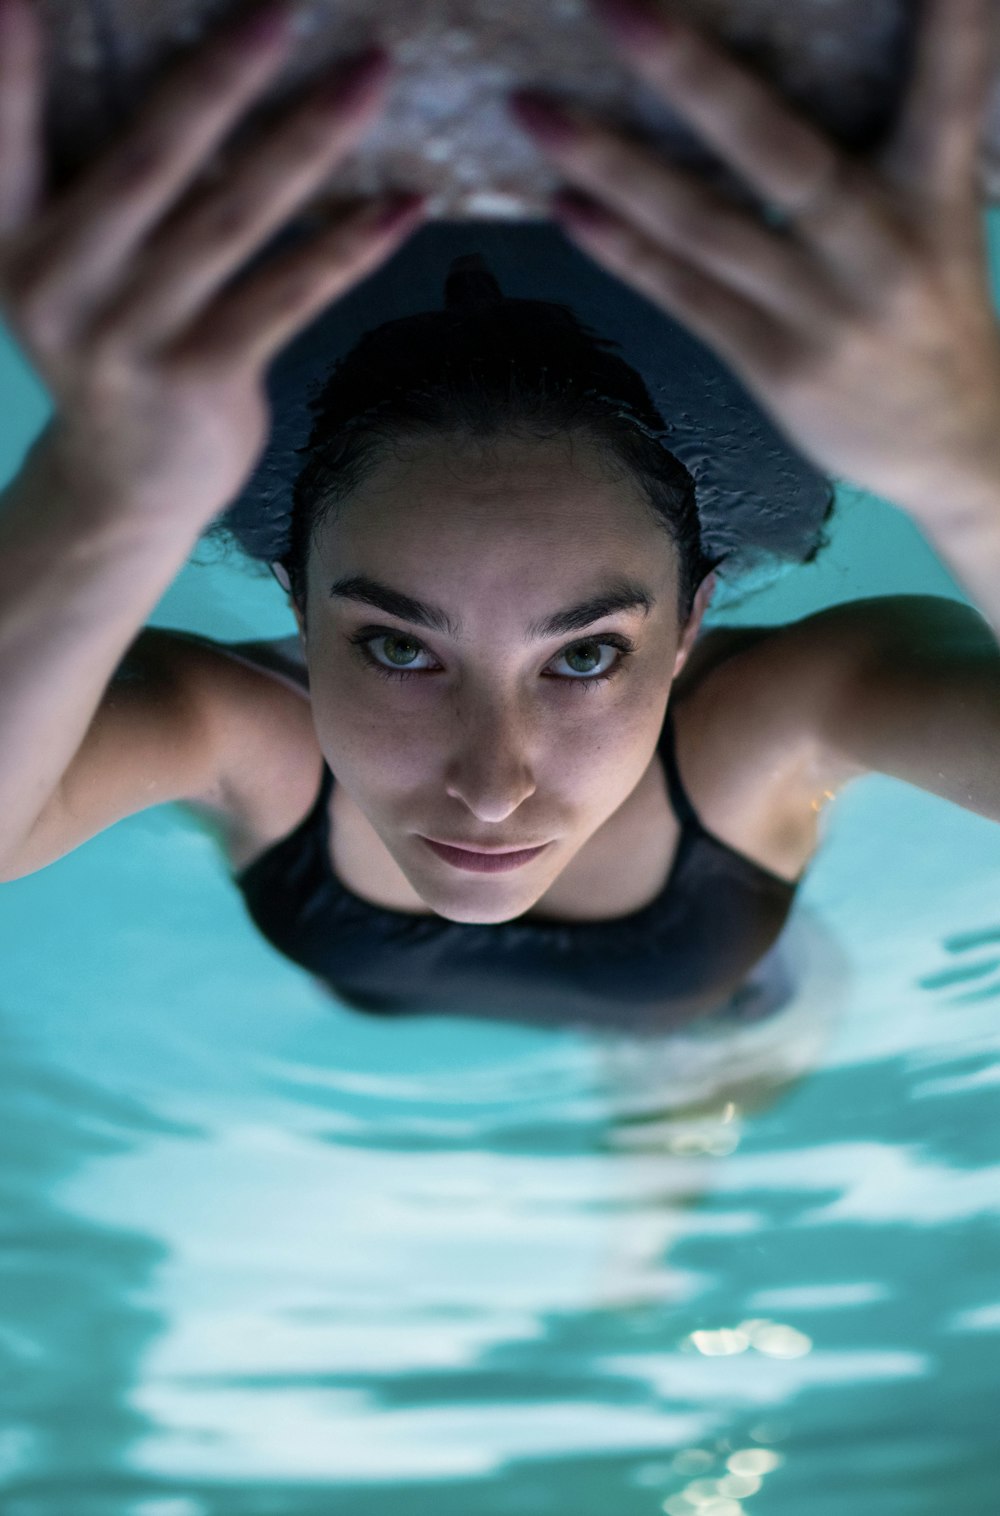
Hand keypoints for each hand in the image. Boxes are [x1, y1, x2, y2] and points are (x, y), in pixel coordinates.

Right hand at [0, 0, 423, 527]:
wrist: (123, 488)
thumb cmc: (109, 346)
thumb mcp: (71, 267)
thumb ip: (104, 188)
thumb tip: (202, 82)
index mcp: (15, 242)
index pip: (8, 140)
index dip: (14, 72)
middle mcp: (65, 286)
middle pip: (150, 162)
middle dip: (219, 78)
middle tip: (283, 6)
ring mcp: (135, 338)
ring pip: (234, 220)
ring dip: (310, 140)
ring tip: (371, 74)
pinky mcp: (205, 379)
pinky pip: (290, 295)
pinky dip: (351, 245)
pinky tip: (406, 203)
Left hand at [511, 0, 999, 518]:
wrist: (953, 444)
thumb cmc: (934, 309)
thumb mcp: (940, 218)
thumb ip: (897, 145)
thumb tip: (804, 73)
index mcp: (935, 194)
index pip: (945, 90)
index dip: (941, 23)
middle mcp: (879, 250)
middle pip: (776, 153)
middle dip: (692, 76)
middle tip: (614, 8)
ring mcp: (822, 314)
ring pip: (702, 226)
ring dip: (610, 165)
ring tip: (533, 110)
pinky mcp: (776, 366)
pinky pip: (685, 296)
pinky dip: (622, 249)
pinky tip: (564, 204)